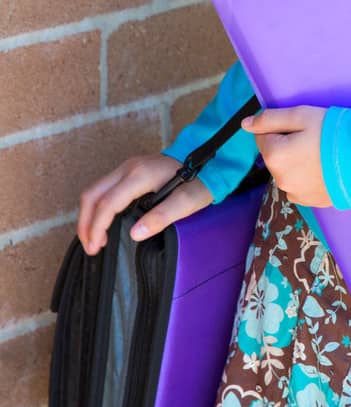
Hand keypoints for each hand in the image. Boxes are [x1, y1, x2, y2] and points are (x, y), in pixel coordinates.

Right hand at [77, 155, 213, 254]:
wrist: (207, 158)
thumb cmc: (199, 181)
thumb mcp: (187, 202)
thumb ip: (161, 217)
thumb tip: (134, 234)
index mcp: (140, 175)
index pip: (107, 203)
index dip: (97, 227)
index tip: (96, 247)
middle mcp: (128, 168)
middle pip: (92, 194)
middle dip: (85, 223)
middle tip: (90, 247)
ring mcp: (127, 167)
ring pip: (95, 190)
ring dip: (88, 215)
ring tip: (93, 240)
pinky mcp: (129, 171)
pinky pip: (103, 189)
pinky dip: (96, 208)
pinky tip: (101, 223)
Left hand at [241, 105, 330, 207]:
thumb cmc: (335, 133)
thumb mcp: (302, 116)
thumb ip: (270, 119)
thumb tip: (245, 125)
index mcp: (274, 156)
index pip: (263, 136)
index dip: (282, 128)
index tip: (303, 127)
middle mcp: (280, 179)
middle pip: (276, 155)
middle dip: (289, 145)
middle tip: (316, 138)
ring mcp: (296, 194)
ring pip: (288, 171)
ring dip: (298, 162)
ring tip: (324, 154)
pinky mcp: (311, 202)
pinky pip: (300, 185)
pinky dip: (309, 177)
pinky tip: (327, 169)